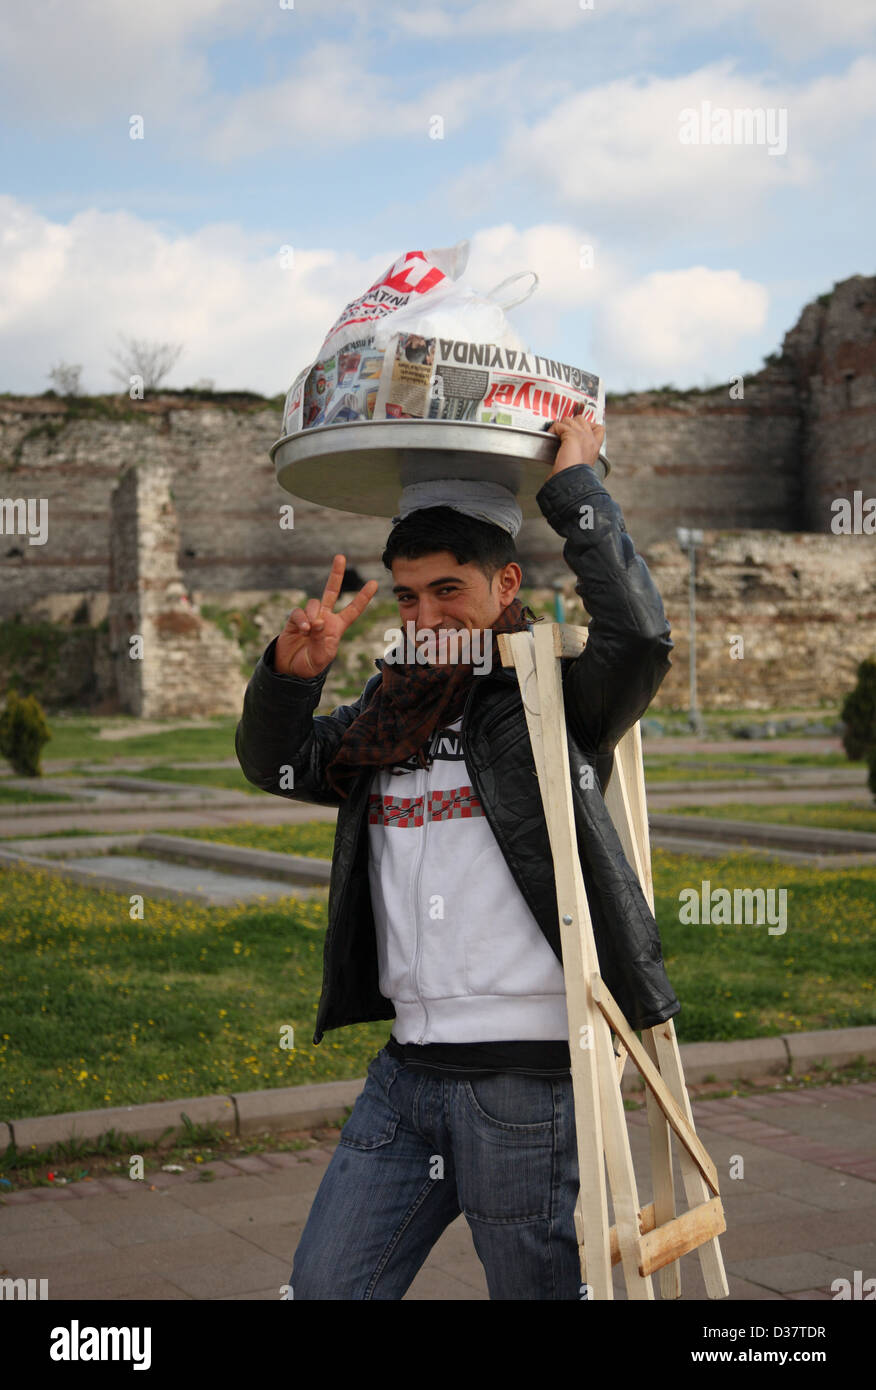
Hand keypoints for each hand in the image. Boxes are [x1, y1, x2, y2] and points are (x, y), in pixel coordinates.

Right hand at [274, 555, 378, 678]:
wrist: (290, 670)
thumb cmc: (311, 664)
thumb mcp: (322, 657)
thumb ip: (322, 640)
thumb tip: (317, 622)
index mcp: (337, 627)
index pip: (353, 609)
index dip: (363, 597)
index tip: (374, 583)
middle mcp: (324, 618)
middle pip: (331, 591)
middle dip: (336, 574)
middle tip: (341, 557)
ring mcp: (309, 617)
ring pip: (314, 603)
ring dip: (313, 615)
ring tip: (311, 631)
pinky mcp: (295, 620)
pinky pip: (299, 612)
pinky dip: (302, 620)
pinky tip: (304, 630)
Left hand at [547, 413, 604, 475]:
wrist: (572, 481)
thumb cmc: (573, 478)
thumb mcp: (581, 465)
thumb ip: (580, 454)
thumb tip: (569, 450)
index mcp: (595, 448)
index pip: (599, 428)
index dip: (587, 426)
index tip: (576, 432)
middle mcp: (591, 439)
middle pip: (582, 419)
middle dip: (570, 424)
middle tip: (562, 433)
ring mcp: (582, 436)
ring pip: (570, 419)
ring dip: (561, 426)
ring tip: (555, 435)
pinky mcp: (572, 435)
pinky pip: (559, 425)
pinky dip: (553, 429)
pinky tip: (550, 437)